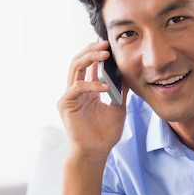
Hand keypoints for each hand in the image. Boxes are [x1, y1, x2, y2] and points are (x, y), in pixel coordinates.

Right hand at [59, 40, 128, 157]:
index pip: (89, 65)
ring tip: (104, 54)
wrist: (97, 151)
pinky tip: (106, 86)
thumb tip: (128, 73)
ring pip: (75, 68)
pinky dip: (92, 84)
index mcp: (87, 90)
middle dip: (92, 50)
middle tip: (105, 43)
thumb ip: (120, 91)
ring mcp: (69, 96)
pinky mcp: (65, 104)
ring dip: (89, 58)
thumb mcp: (118, 107)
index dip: (97, 53)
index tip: (109, 43)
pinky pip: (77, 87)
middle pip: (79, 61)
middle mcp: (76, 90)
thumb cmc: (105, 133)